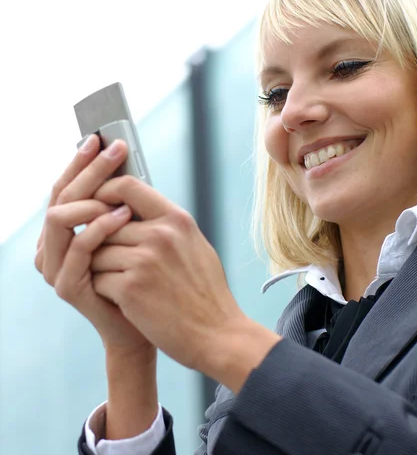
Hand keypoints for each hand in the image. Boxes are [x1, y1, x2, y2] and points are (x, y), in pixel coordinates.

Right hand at [35, 136, 152, 352]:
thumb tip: (124, 158)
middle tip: (113, 148)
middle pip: (61, 196)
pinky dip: (100, 227)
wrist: (149, 322)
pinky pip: (78, 249)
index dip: (81, 162)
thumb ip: (120, 204)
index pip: (65, 187)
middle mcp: (51, 246)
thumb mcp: (131, 232)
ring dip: (92, 198)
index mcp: (64, 231)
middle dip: (88, 169)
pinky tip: (125, 215)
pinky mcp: (67, 286)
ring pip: (61, 218)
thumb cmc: (143, 275)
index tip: (100, 137)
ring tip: (122, 188)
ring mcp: (55, 267)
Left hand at [89, 175, 280, 383]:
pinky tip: (130, 302)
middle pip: (104, 225)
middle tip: (121, 265)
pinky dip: (106, 292)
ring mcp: (144, 260)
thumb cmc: (206, 292)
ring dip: (104, 270)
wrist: (217, 334)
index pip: (127, 186)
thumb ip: (165, 225)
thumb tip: (133, 209)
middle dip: (104, 245)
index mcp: (176, 219)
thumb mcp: (194, 245)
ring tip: (130, 286)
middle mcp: (160, 234)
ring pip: (96, 253)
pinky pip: (98, 279)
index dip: (104, 191)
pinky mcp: (130, 288)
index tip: (98, 204)